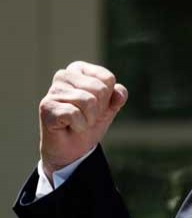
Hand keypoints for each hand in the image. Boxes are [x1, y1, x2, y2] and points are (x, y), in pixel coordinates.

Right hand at [39, 61, 127, 176]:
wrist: (73, 148)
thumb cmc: (90, 122)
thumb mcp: (110, 107)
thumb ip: (118, 95)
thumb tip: (119, 94)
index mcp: (79, 69)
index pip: (107, 78)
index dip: (108, 98)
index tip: (97, 106)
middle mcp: (63, 75)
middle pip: (99, 89)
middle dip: (99, 109)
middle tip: (87, 116)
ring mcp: (53, 91)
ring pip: (88, 101)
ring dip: (89, 118)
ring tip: (78, 121)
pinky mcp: (46, 107)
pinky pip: (74, 114)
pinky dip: (79, 125)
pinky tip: (69, 126)